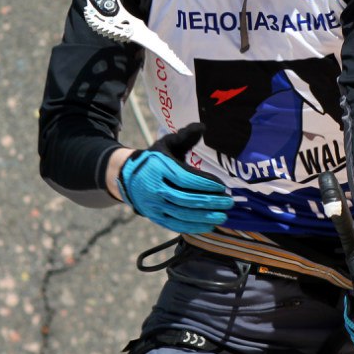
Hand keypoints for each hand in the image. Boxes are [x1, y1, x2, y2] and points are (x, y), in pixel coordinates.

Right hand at [117, 124, 232, 233]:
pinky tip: (208, 225)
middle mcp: (155, 188)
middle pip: (185, 199)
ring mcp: (154, 204)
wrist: (126, 177)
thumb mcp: (166, 144)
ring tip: (222, 216)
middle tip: (228, 202)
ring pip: (181, 214)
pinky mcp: (154, 217)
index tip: (222, 185)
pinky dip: (192, 226)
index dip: (205, 183)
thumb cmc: (154, 159)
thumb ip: (185, 136)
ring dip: (204, 217)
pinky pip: (175, 224)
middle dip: (209, 202)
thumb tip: (203, 127)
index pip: (185, 178)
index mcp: (160, 168)